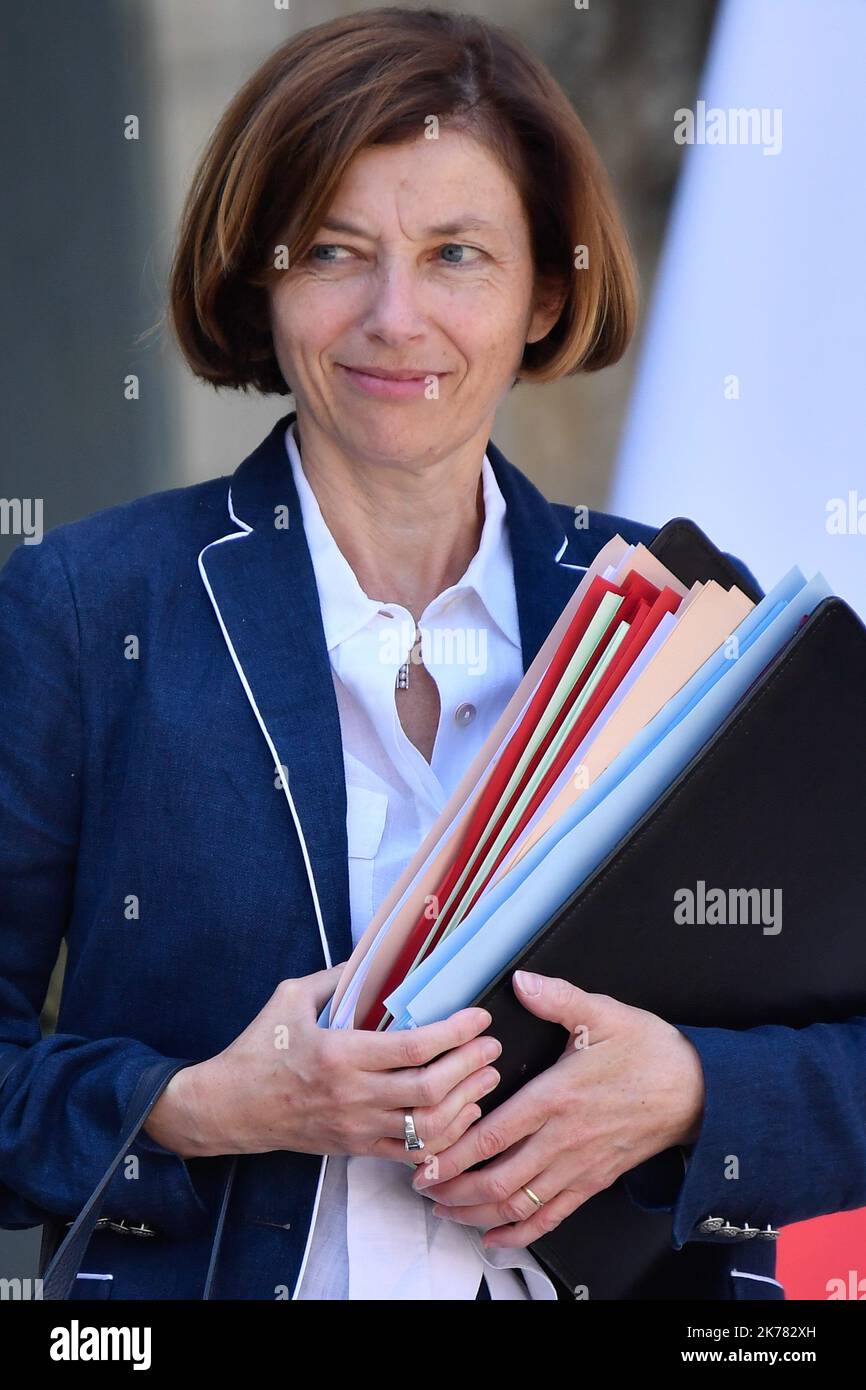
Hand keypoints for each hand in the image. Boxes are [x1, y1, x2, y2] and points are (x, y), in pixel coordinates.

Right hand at [143, 962, 501, 1161]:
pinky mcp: (354, 1149)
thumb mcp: (290, 999)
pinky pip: (409, 1153)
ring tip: (486, 1079)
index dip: (454, 1032)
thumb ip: (335, 979)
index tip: (478, 1017)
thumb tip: (373, 958)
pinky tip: (461, 1115)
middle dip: (470, 1067)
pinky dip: (443, 1138)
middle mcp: (352, 1095)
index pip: (413, 1047)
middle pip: (429, 1090)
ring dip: (465, 1103)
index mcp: (339, 1054)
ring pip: (426, 1127)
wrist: (228, 1108)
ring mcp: (355, 1128)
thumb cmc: (258, 1049)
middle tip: (492, 1046)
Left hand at [411, 970, 704, 1247]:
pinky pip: (552, 1217)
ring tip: (446, 1210)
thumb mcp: (604, 1013)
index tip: (423, 1161)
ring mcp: (579, 1166)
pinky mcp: (594, 1181)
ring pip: (520, 1205)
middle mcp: (564, 1140)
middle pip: (499, 1180)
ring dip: (478, 1214)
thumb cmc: (649, 1050)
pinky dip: (520, 1232)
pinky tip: (496, 1236)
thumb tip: (521, 981)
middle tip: (422, 1187)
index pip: (494, 1135)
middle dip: (454, 1190)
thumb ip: (558, 998)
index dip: (454, 1154)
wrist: (697, 1090)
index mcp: (557, 1097)